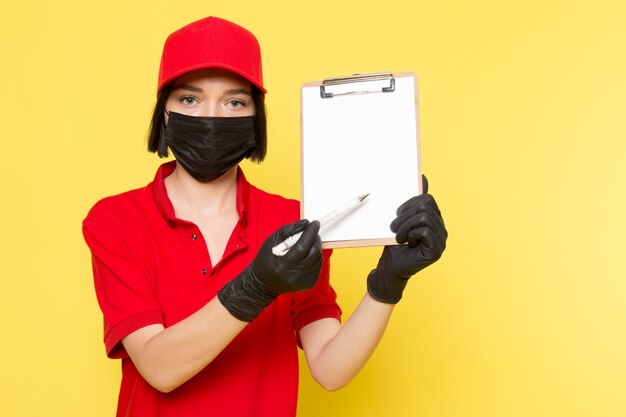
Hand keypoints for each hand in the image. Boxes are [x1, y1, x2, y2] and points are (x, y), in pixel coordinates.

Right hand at [218, 219, 322, 320]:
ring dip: (315, 247)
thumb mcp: (271, 241)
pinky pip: (318, 265)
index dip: (310, 233)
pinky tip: (307, 254)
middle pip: (313, 253)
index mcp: (282, 266)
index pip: (302, 247)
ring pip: (318, 259)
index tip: (314, 223)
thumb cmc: (265, 260)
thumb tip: (306, 223)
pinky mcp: (309, 284)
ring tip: (307, 243)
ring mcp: (303, 282)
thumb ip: (289, 231)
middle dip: (315, 238)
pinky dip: (315, 256)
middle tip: (312, 231)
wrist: (263, 284)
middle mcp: (294, 276)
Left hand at [367, 176, 446, 303]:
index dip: (409, 203)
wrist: (390, 268)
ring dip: (405, 226)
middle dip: (405, 215)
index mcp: (434, 219)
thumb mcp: (403, 219)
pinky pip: (425, 230)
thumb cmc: (394, 244)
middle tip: (394, 227)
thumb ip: (414, 202)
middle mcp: (441, 228)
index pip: (426, 199)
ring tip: (398, 236)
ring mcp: (442, 239)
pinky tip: (407, 243)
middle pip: (425, 205)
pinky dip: (411, 234)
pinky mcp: (437, 250)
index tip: (397, 213)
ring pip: (424, 217)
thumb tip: (423, 177)